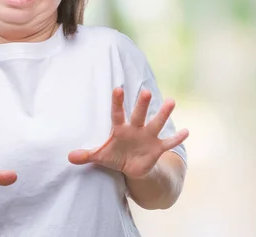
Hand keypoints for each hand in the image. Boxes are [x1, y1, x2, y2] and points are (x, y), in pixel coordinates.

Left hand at [68, 88, 188, 177]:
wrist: (132, 167)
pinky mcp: (158, 148)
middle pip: (139, 114)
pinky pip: (168, 143)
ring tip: (171, 101)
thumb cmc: (115, 155)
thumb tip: (69, 157)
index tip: (117, 89)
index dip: (117, 102)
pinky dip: (177, 138)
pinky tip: (187, 131)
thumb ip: (87, 155)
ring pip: (156, 123)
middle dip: (143, 104)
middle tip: (146, 91)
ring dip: (164, 114)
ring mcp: (148, 136)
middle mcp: (136, 128)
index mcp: (120, 129)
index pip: (117, 113)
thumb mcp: (101, 156)